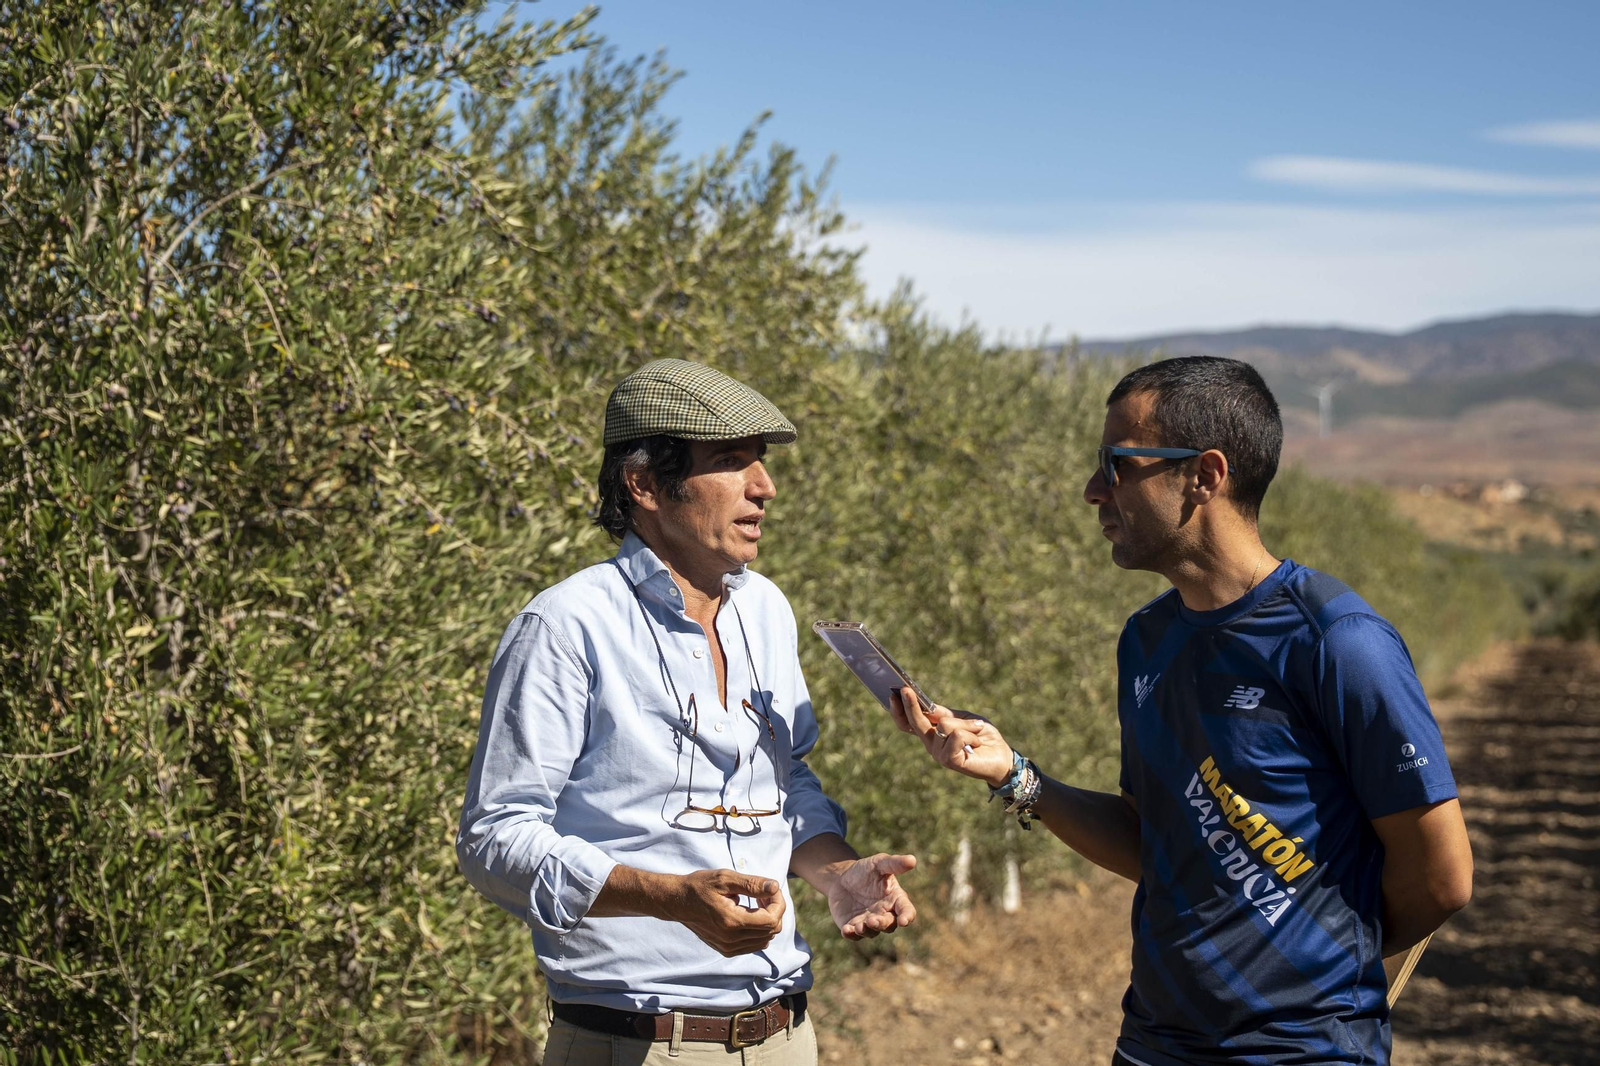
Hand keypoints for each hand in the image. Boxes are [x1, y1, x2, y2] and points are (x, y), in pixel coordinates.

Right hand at [669, 869, 785, 956]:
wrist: (677, 901)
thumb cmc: (700, 886)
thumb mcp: (725, 878)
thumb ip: (752, 884)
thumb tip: (775, 887)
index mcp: (732, 921)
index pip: (771, 920)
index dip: (778, 903)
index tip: (771, 889)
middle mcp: (731, 939)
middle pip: (771, 930)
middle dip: (774, 909)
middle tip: (762, 893)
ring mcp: (728, 947)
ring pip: (765, 939)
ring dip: (767, 920)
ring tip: (756, 902)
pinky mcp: (726, 950)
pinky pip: (754, 944)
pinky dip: (758, 930)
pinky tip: (749, 913)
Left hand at [823, 853, 917, 939]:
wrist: (842, 877)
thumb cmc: (866, 870)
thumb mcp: (879, 863)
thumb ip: (895, 863)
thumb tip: (913, 860)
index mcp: (895, 900)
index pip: (906, 911)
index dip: (907, 917)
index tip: (904, 921)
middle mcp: (884, 914)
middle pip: (889, 925)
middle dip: (882, 924)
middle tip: (872, 920)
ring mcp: (869, 922)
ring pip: (872, 932)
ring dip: (866, 931)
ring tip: (859, 926)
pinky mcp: (853, 926)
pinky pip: (853, 935)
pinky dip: (851, 934)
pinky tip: (846, 930)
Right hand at [889, 688, 1014, 787]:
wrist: (1001, 756)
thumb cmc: (982, 735)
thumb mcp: (963, 718)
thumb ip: (944, 714)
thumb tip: (926, 706)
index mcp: (932, 733)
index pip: (908, 723)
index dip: (899, 709)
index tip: (893, 692)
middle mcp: (931, 744)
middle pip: (914, 723)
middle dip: (910, 705)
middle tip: (905, 689)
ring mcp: (938, 753)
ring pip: (944, 725)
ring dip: (966, 724)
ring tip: (978, 729)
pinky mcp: (948, 760)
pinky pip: (956, 735)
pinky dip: (971, 733)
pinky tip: (977, 742)